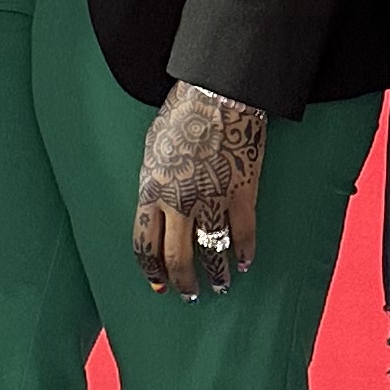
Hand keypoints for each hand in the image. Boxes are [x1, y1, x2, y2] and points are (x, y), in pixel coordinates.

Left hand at [134, 83, 266, 297]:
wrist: (218, 94)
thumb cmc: (183, 115)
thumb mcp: (153, 149)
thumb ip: (154, 183)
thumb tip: (157, 208)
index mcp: (151, 190)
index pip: (144, 244)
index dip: (151, 270)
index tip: (158, 285)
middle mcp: (179, 202)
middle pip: (177, 257)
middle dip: (182, 282)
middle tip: (189, 295)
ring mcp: (212, 200)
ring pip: (212, 252)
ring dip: (217, 274)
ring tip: (221, 285)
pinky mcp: (242, 194)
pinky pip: (243, 234)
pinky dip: (245, 252)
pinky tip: (245, 263)